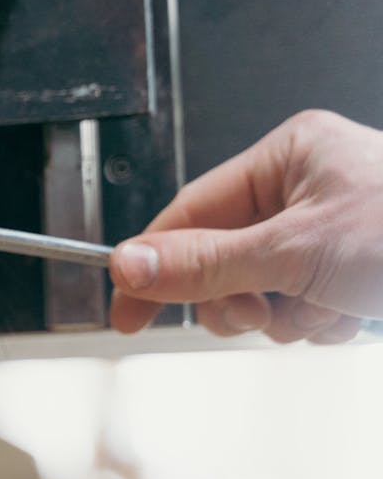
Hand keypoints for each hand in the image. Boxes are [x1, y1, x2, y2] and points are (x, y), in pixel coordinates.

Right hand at [109, 110, 382, 342]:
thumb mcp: (298, 250)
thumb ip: (207, 263)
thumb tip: (131, 265)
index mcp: (288, 157)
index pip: (192, 211)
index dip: (153, 263)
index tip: (127, 307)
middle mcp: (305, 189)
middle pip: (222, 258)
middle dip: (241, 298)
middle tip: (259, 313)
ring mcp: (328, 232)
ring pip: (262, 290)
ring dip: (288, 315)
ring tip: (324, 310)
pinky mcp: (350, 269)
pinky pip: (301, 305)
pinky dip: (320, 321)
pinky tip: (348, 315)